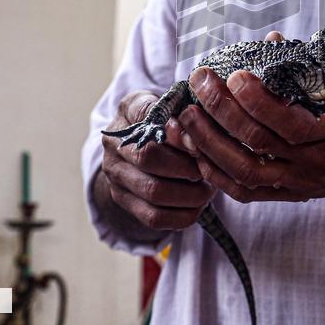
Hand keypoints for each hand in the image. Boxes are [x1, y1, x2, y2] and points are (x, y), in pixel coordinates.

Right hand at [98, 91, 215, 230]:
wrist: (138, 148)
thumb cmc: (168, 122)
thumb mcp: (175, 106)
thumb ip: (185, 115)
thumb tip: (196, 139)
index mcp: (128, 110)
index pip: (147, 115)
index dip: (177, 132)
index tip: (200, 142)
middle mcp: (115, 142)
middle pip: (149, 157)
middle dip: (187, 167)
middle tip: (210, 170)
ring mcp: (115, 174)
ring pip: (154, 191)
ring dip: (190, 194)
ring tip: (209, 189)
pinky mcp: (122, 201)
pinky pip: (154, 217)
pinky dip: (183, 216)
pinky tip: (198, 206)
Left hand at [174, 32, 324, 203]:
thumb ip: (309, 67)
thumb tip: (271, 40)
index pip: (291, 120)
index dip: (257, 100)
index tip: (233, 74)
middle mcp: (319, 161)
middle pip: (260, 142)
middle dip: (222, 111)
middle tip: (199, 82)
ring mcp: (303, 182)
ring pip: (246, 170)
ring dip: (209, 142)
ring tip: (186, 116)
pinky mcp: (291, 195)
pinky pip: (246, 192)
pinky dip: (216, 172)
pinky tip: (196, 149)